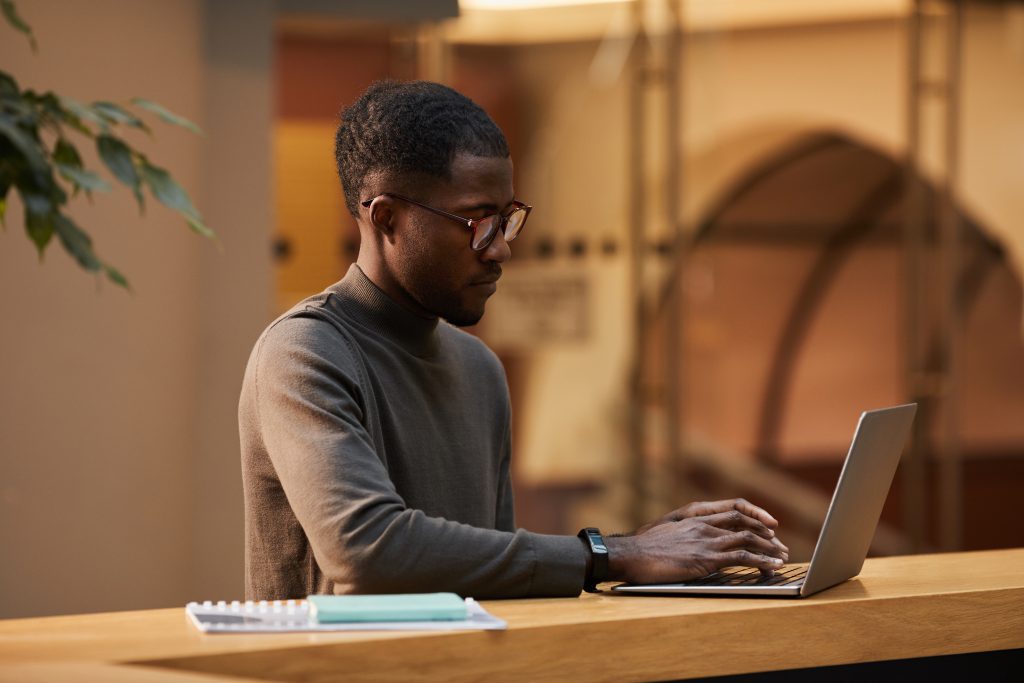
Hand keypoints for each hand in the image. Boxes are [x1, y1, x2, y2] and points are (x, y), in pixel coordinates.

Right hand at [607, 500, 788, 584]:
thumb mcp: (666, 529)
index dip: (756, 514)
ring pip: (748, 539)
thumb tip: (698, 540)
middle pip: (745, 522)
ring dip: (769, 549)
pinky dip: (760, 561)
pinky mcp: (706, 558)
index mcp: (694, 514)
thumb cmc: (642, 545)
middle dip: (767, 534)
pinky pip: (742, 558)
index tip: (769, 524)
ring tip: (782, 558)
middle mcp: (704, 523)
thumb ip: (686, 530)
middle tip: (780, 546)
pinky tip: (770, 567)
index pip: (734, 507)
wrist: (629, 555)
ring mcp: (706, 540)